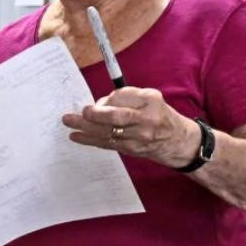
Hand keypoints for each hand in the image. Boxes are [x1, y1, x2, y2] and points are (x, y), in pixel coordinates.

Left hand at [64, 87, 200, 167]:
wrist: (176, 140)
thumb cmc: (157, 115)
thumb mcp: (149, 99)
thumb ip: (126, 97)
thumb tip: (100, 103)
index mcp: (151, 101)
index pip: (125, 96)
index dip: (108, 98)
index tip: (98, 101)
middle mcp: (146, 119)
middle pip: (117, 116)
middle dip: (96, 114)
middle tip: (82, 111)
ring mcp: (138, 137)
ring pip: (108, 132)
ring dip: (86, 128)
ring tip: (69, 122)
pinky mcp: (131, 149)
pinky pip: (107, 143)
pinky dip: (89, 139)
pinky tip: (76, 136)